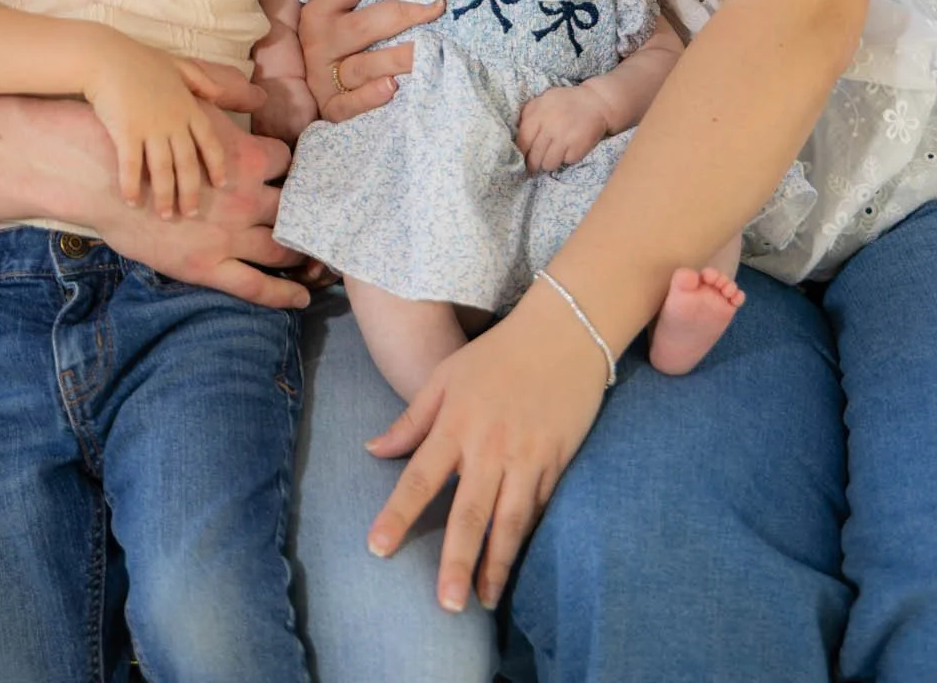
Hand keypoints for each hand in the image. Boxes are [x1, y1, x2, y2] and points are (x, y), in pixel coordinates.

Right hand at [88, 38, 228, 218]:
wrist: (106, 58)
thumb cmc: (140, 60)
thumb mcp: (177, 64)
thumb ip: (200, 79)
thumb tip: (219, 93)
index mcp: (187, 107)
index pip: (209, 141)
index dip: (216, 164)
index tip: (221, 184)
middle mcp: (173, 121)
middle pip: (187, 163)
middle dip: (191, 191)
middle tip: (192, 213)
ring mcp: (150, 128)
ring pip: (162, 170)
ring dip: (165, 196)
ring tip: (167, 216)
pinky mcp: (126, 132)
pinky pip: (131, 166)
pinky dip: (132, 186)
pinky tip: (132, 202)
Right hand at [101, 108, 309, 310]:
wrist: (95, 170)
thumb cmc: (141, 134)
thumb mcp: (189, 100)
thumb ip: (228, 96)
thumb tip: (258, 95)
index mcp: (245, 158)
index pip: (289, 164)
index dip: (298, 171)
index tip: (306, 179)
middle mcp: (244, 197)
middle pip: (293, 210)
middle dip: (311, 218)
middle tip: (328, 226)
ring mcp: (227, 235)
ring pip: (281, 249)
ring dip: (304, 257)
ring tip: (321, 265)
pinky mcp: (205, 265)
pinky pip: (255, 285)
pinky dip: (282, 294)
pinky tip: (301, 298)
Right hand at [298, 0, 443, 123]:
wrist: (301, 92)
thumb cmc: (339, 42)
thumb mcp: (340, 14)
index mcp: (321, 10)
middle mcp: (319, 41)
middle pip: (363, 27)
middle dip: (403, 15)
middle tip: (438, 5)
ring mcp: (322, 76)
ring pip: (363, 67)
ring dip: (397, 59)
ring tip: (429, 51)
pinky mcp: (331, 107)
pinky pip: (350, 104)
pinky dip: (370, 97)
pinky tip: (391, 87)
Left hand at [364, 285, 609, 612]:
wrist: (563, 332)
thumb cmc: (497, 354)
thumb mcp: (445, 376)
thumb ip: (411, 419)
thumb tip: (372, 450)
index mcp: (456, 422)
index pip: (419, 477)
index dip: (398, 514)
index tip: (377, 548)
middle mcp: (490, 445)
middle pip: (469, 513)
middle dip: (456, 561)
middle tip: (445, 605)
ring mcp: (528, 457)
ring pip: (510, 522)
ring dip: (496, 564)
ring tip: (481, 600)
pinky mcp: (558, 462)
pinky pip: (539, 508)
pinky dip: (526, 537)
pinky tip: (513, 560)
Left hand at [516, 86, 608, 171]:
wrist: (596, 102)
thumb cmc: (565, 101)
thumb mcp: (542, 101)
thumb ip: (528, 115)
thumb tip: (515, 138)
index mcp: (537, 114)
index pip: (522, 141)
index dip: (521, 153)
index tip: (522, 158)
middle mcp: (549, 127)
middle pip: (534, 157)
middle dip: (533, 164)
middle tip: (535, 165)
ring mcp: (564, 138)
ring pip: (548, 164)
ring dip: (549, 163)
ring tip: (552, 157)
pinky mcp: (578, 147)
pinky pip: (565, 162)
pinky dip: (566, 159)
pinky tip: (568, 150)